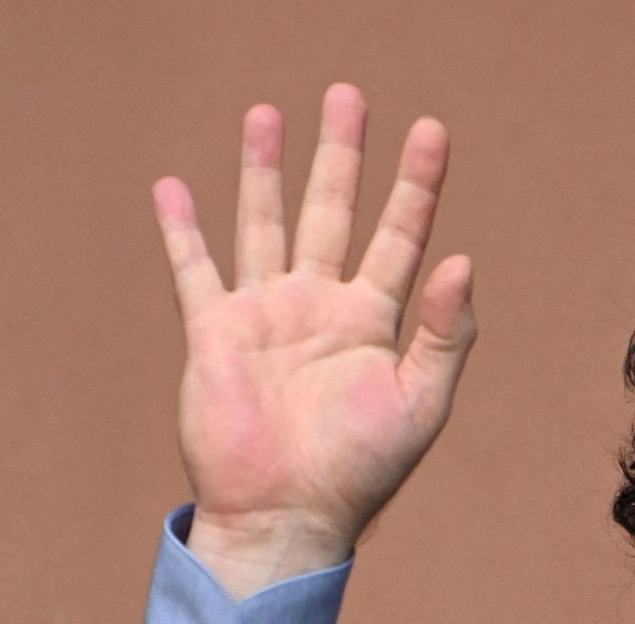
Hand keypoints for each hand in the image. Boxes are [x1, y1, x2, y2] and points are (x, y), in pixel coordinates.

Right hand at [154, 83, 476, 595]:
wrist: (284, 516)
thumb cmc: (359, 472)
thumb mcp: (421, 404)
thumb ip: (444, 333)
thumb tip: (463, 260)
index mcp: (373, 321)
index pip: (401, 234)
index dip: (417, 183)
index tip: (431, 129)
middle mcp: (319, 308)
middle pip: (331, 211)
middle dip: (341, 154)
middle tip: (347, 95)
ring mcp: (265, 316)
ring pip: (264, 224)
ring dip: (265, 170)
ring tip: (267, 113)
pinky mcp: (215, 334)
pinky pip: (196, 270)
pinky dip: (182, 229)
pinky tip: (172, 187)